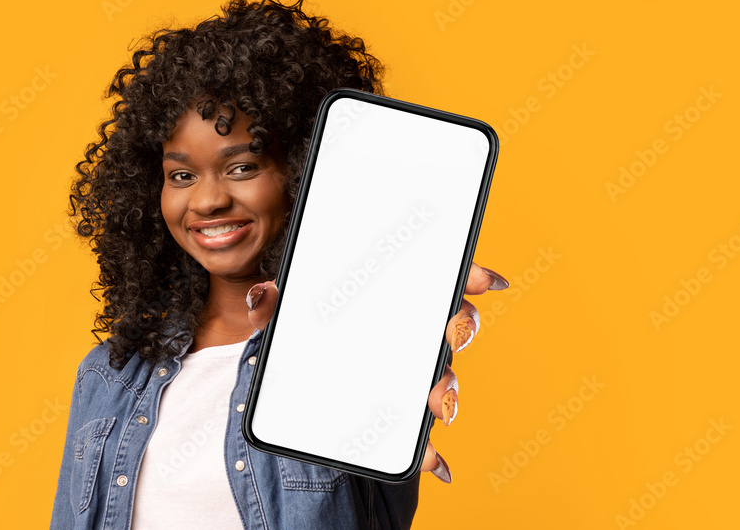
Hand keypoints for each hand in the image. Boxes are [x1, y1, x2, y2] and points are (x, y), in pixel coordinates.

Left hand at [245, 261, 509, 483]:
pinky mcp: (401, 416)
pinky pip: (422, 433)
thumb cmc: (307, 334)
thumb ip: (275, 301)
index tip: (481, 279)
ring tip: (437, 403)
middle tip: (450, 333)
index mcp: (397, 302)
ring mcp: (411, 377)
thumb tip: (258, 296)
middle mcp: (413, 337)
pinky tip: (434, 463)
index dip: (468, 276)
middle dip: (462, 330)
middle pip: (454, 328)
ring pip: (444, 379)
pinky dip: (431, 450)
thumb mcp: (288, 315)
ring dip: (449, 391)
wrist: (301, 386)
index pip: (441, 282)